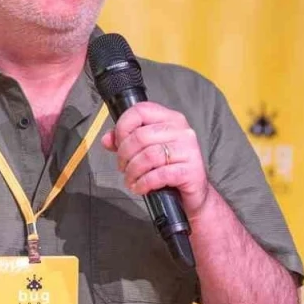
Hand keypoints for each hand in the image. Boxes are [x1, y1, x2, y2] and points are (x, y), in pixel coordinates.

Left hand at [100, 101, 210, 218]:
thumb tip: (107, 139)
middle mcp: (181, 130)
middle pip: (140, 136)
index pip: (140, 110)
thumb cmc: (171, 168)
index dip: (123, 127)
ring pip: (148, 156)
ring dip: (133, 171)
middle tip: (122, 167)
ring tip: (130, 180)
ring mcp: (188, 149)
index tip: (118, 143)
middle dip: (124, 155)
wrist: (195, 192)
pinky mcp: (191, 170)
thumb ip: (126, 141)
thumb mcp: (148, 150)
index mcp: (170, 119)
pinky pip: (159, 174)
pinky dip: (144, 183)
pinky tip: (140, 187)